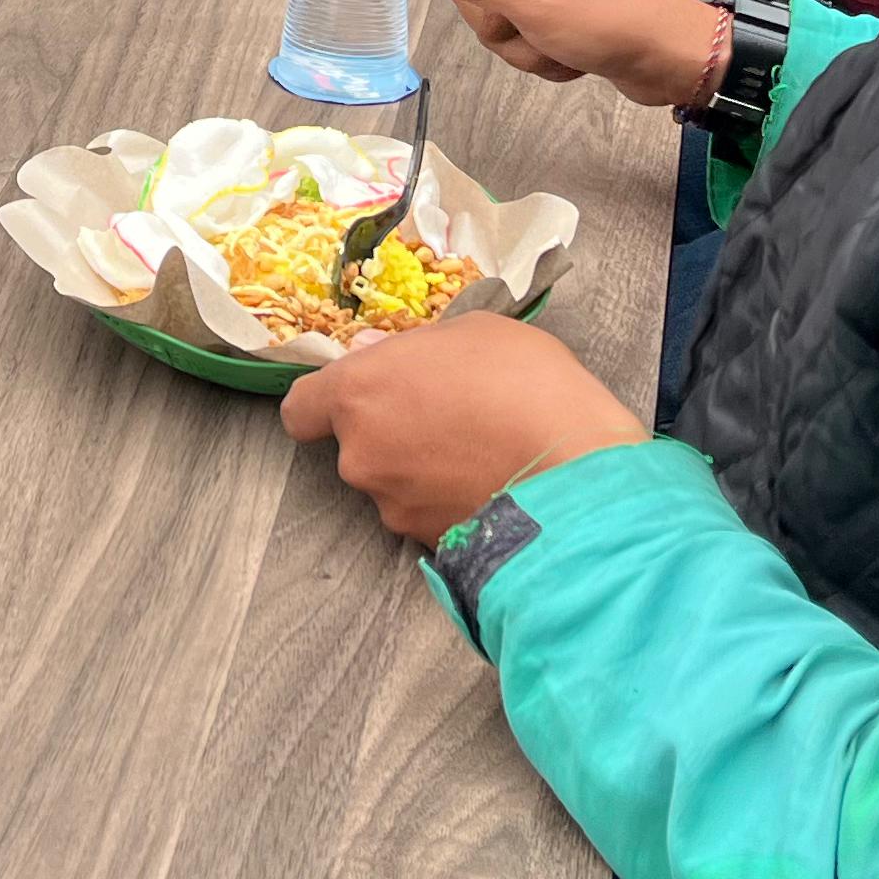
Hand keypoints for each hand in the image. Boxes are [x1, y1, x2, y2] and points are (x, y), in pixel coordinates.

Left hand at [283, 313, 643, 542]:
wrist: (577, 474)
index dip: (323, 405)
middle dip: (392, 432)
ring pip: (394, 483)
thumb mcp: (475, 333)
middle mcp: (362, 455)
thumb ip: (414, 345)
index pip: (302, 409)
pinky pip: (427, 515)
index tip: (356, 399)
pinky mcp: (427, 545)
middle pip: (357, 445)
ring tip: (481, 449)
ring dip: (422, 469)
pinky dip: (447, 502)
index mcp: (360, 392)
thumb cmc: (526, 385)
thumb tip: (377, 353)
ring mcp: (393, 506)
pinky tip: (492, 482)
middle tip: (448, 413)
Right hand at [359, 0, 728, 96]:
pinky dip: (538, 55)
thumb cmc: (610, 16)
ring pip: (491, 16)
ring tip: (557, 46)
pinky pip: (519, 36)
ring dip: (517, 43)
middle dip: (488, 15)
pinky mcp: (557, 12)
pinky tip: (571, 58)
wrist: (672, 57)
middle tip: (522, 23)